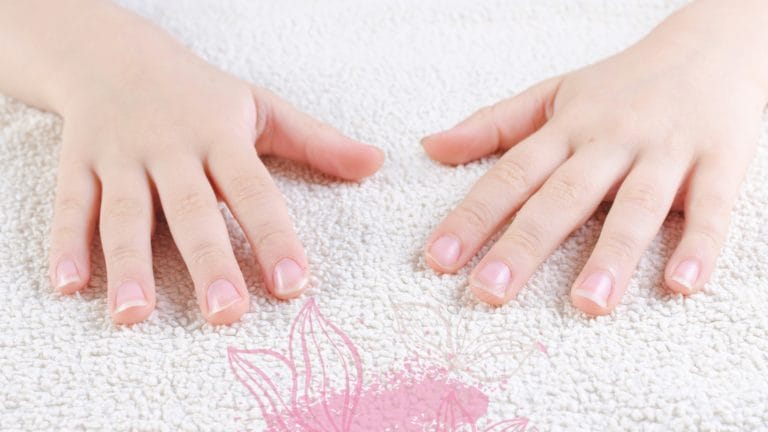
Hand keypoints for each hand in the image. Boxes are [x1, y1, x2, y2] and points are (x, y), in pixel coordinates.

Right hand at [48, 27, 383, 324]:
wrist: (114, 55)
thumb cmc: (198, 94)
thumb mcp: (261, 107)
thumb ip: (317, 142)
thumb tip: (376, 164)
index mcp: (221, 137)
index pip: (254, 191)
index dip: (274, 237)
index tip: (293, 284)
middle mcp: (172, 150)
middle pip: (191, 210)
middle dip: (208, 261)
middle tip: (225, 314)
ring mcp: (121, 157)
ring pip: (125, 213)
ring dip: (128, 265)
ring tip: (134, 316)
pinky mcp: (78, 163)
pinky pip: (71, 204)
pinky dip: (67, 243)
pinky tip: (71, 285)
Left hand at [421, 2, 767, 314]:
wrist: (713, 47)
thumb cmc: (622, 84)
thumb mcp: (552, 94)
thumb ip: (492, 125)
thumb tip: (430, 146)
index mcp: (567, 128)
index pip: (511, 176)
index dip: (472, 217)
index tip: (438, 260)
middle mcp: (610, 141)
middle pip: (562, 196)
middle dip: (525, 245)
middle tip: (490, 292)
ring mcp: (665, 152)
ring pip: (635, 206)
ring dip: (612, 255)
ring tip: (587, 303)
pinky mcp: (720, 162)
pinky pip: (711, 208)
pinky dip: (699, 245)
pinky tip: (681, 285)